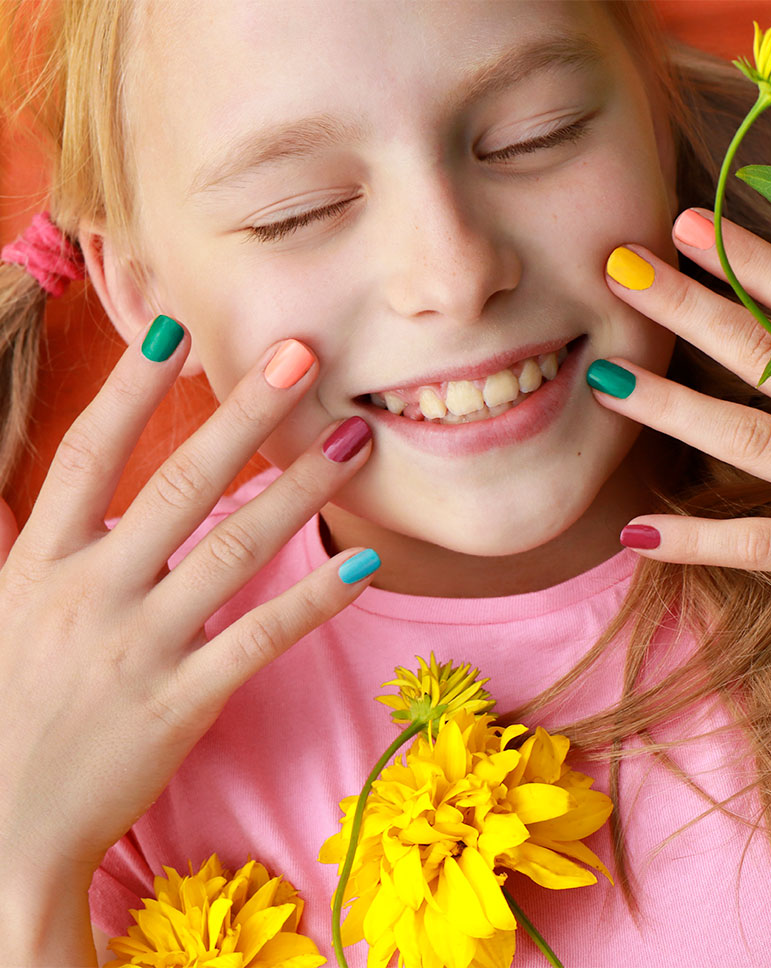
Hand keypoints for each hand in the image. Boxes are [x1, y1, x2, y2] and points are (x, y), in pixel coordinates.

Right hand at [0, 321, 374, 896]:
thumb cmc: (6, 712)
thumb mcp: (7, 614)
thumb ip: (48, 546)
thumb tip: (89, 487)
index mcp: (39, 565)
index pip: (87, 456)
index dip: (127, 388)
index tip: (172, 328)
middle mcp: (91, 595)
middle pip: (179, 486)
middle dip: (242, 416)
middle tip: (300, 356)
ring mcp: (139, 649)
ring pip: (233, 551)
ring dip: (299, 490)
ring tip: (351, 444)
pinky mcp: (181, 704)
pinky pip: (259, 637)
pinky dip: (311, 598)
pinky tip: (360, 564)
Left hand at [590, 209, 770, 613]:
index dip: (750, 262)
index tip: (687, 225)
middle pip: (768, 354)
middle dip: (691, 308)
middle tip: (622, 270)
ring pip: (750, 437)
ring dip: (672, 407)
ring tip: (604, 380)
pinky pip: (759, 543)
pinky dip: (697, 540)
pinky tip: (635, 531)